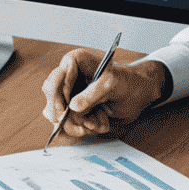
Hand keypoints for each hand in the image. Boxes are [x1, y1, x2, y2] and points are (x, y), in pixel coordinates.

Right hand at [42, 51, 166, 141]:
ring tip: (98, 123)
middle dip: (67, 115)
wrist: (136, 93)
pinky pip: (69, 121)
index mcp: (73, 62)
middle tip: (82, 126)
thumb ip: (91, 95)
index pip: (56, 79)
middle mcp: (68, 76)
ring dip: (79, 123)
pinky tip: (99, 123)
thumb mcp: (110, 85)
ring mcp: (69, 92)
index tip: (66, 111)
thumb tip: (72, 107)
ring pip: (58, 113)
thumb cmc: (126, 82)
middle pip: (52, 98)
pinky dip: (83, 127)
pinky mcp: (74, 107)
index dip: (59, 96)